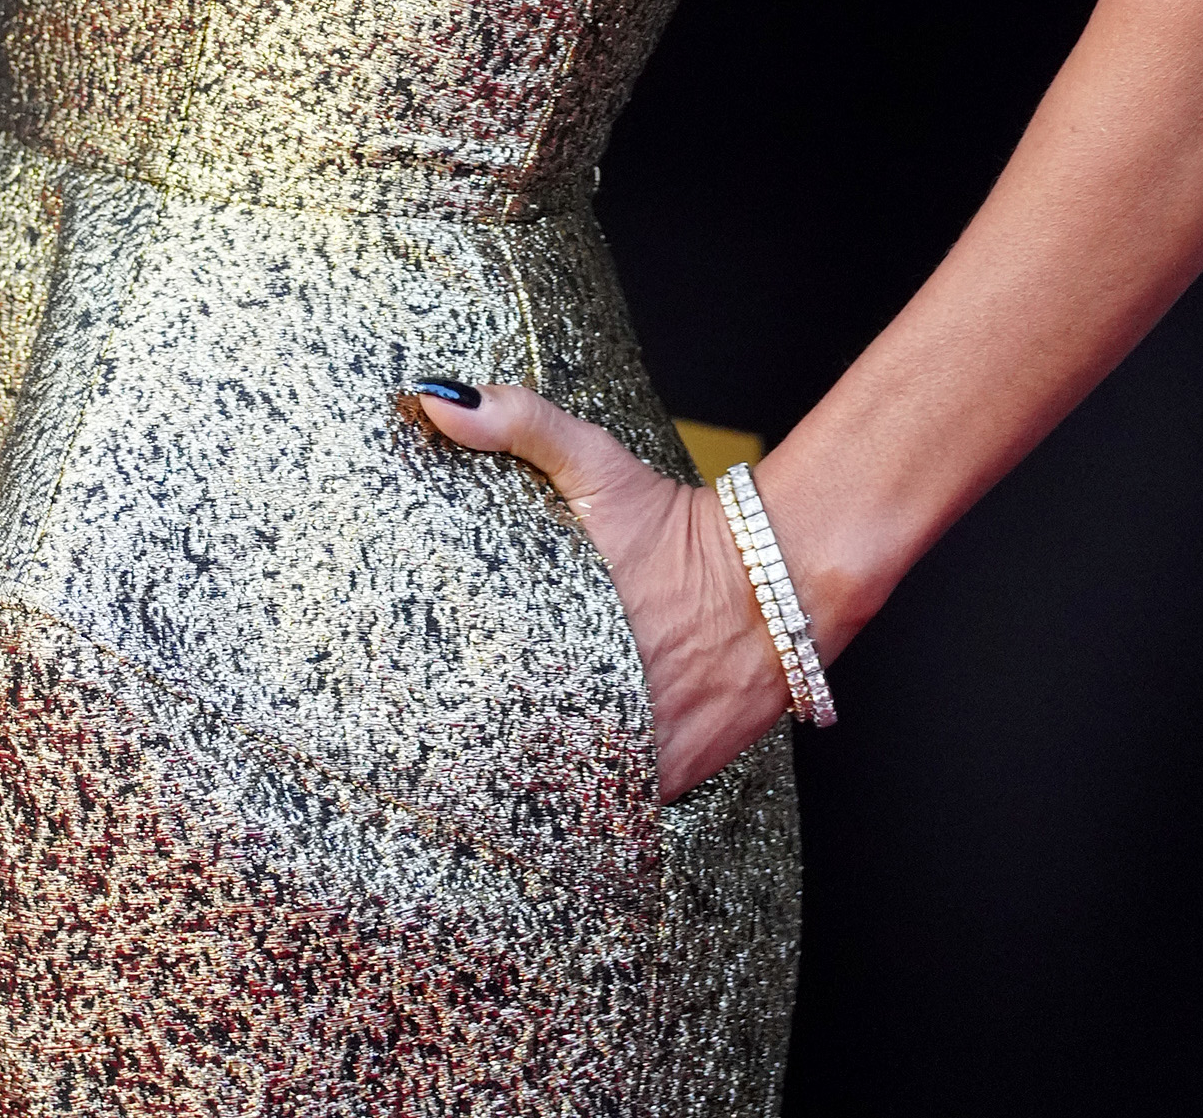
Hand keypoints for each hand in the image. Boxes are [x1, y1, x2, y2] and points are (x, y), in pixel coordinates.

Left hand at [407, 381, 795, 799]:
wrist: (778, 576)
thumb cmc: (675, 522)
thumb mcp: (594, 461)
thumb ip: (517, 423)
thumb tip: (433, 400)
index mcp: (562, 639)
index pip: (486, 703)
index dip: (453, 717)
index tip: (424, 717)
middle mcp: (603, 703)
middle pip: (523, 754)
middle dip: (491, 755)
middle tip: (451, 756)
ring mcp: (646, 747)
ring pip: (574, 787)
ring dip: (544, 783)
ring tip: (502, 783)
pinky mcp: (682, 772)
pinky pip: (627, 801)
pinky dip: (604, 799)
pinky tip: (573, 784)